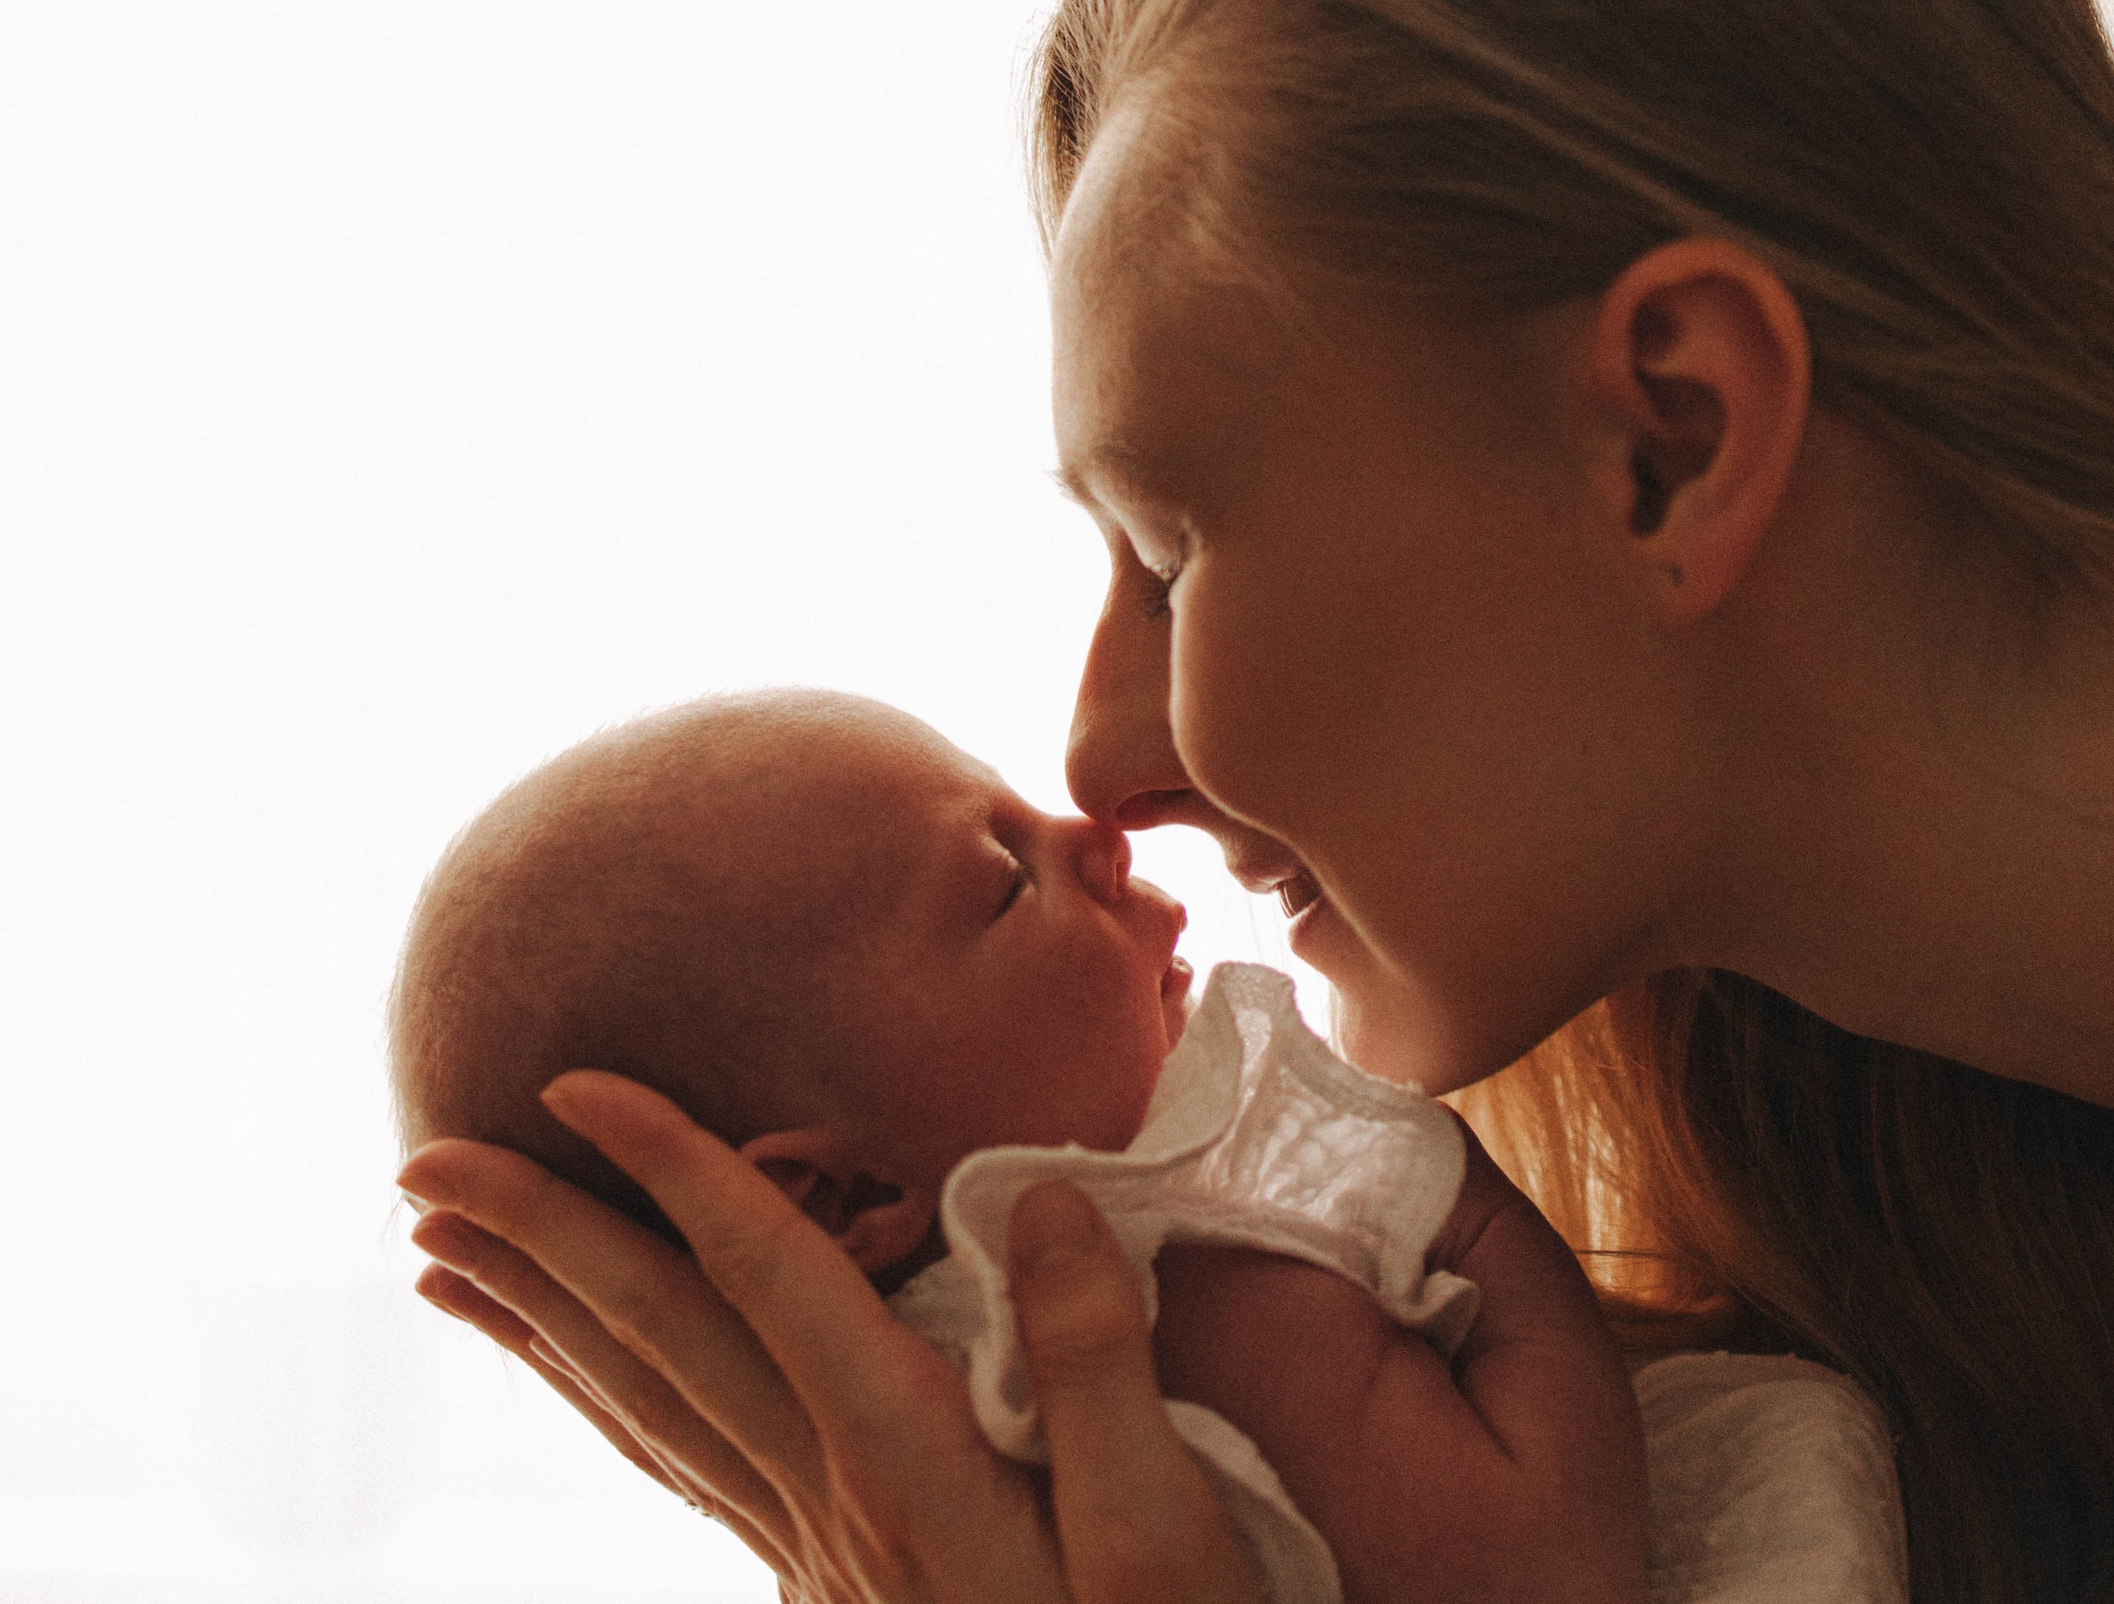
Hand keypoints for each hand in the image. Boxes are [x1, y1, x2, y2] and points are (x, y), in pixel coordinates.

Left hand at [398, 1069, 1263, 1603]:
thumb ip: (1096, 1360)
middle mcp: (831, 1499)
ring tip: (445, 1258)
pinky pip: (678, 1465)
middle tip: (424, 1165)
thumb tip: (1043, 1200)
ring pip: (642, 1411)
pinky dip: (602, 1402)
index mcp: (906, 1462)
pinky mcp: (828, 1575)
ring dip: (537, 1322)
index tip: (576, 1086)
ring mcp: (816, 1546)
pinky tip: (578, 1373)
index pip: (766, 1280)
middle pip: (657, 1345)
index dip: (671, 1172)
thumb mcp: (1164, 1529)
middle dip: (538, 1243)